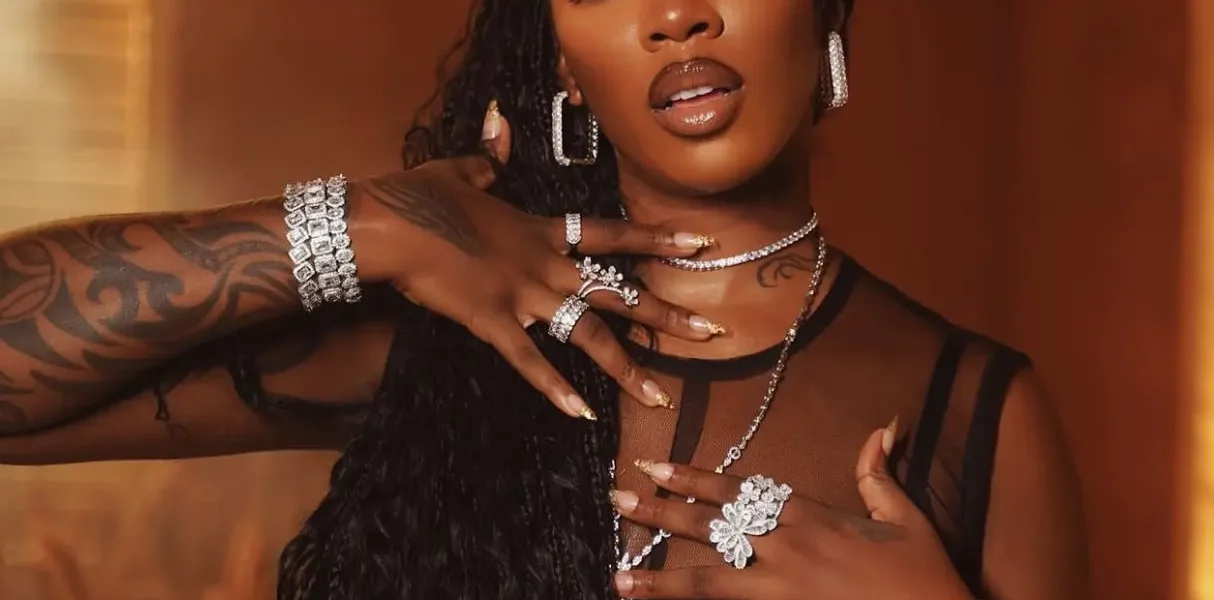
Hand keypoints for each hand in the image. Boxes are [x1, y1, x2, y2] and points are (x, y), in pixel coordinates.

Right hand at [350, 101, 720, 418]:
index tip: (699, 244)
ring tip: (661, 399)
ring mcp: (522, 295)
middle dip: (667, 313)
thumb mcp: (459, 169)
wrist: (388, 225)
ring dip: (627, 368)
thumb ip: (488, 158)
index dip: (656, 239)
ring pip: (589, 334)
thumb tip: (497, 129)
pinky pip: (530, 362)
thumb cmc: (420, 196)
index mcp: (541, 229)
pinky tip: (582, 413)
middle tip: (713, 329)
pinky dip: (556, 389)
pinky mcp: (493, 323)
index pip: (612, 234)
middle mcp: (545, 264)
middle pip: (619, 290)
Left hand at [611, 422, 974, 599]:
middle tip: (619, 500)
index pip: (739, 491)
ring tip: (619, 575)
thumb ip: (879, 473)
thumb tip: (885, 426)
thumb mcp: (905, 517)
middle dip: (661, 513)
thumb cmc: (927, 575)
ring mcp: (784, 590)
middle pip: (712, 527)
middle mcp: (788, 549)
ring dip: (660, 578)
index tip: (657, 466)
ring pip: (710, 580)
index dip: (694, 478)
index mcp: (811, 517)